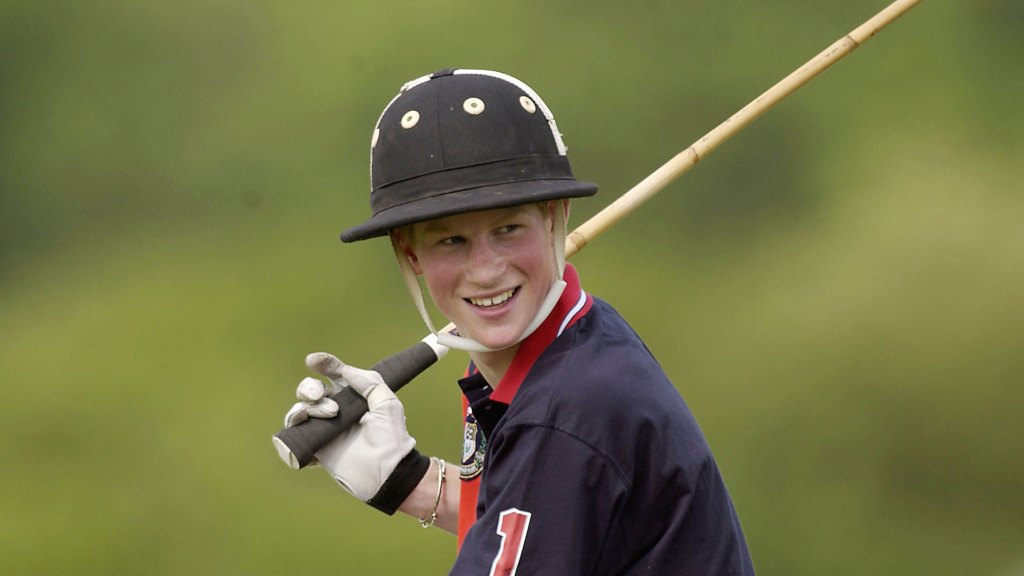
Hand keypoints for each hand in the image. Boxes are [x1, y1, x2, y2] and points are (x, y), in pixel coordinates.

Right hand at [283, 352, 429, 513]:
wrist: (387, 472)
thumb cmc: (392, 438)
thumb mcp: (387, 403)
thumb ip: (369, 382)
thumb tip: (346, 370)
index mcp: (353, 398)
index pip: (334, 375)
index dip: (323, 365)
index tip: (313, 361)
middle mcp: (335, 411)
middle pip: (310, 391)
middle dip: (309, 388)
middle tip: (321, 395)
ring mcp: (324, 430)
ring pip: (300, 410)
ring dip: (308, 408)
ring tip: (330, 415)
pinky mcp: (316, 450)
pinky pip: (294, 437)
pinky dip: (293, 429)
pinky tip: (304, 426)